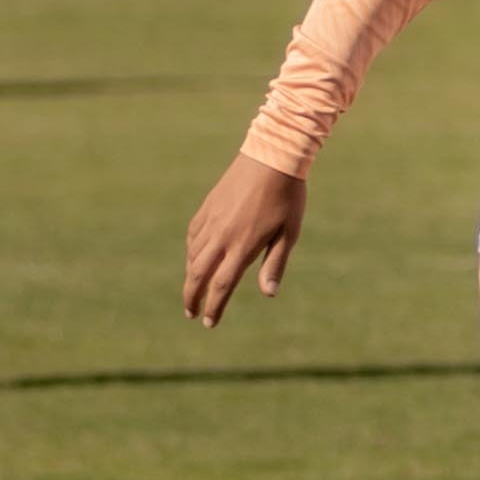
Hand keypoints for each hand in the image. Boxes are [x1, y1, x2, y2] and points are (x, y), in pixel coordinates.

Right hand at [182, 151, 306, 325]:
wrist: (272, 156)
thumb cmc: (287, 197)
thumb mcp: (288, 233)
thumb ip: (275, 264)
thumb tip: (269, 294)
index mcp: (243, 246)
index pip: (221, 285)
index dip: (214, 307)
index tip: (209, 323)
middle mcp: (222, 235)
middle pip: (198, 274)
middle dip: (192, 297)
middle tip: (190, 313)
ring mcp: (212, 220)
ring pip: (192, 255)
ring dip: (190, 276)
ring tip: (193, 290)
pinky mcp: (208, 206)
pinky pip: (193, 235)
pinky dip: (190, 252)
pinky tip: (194, 258)